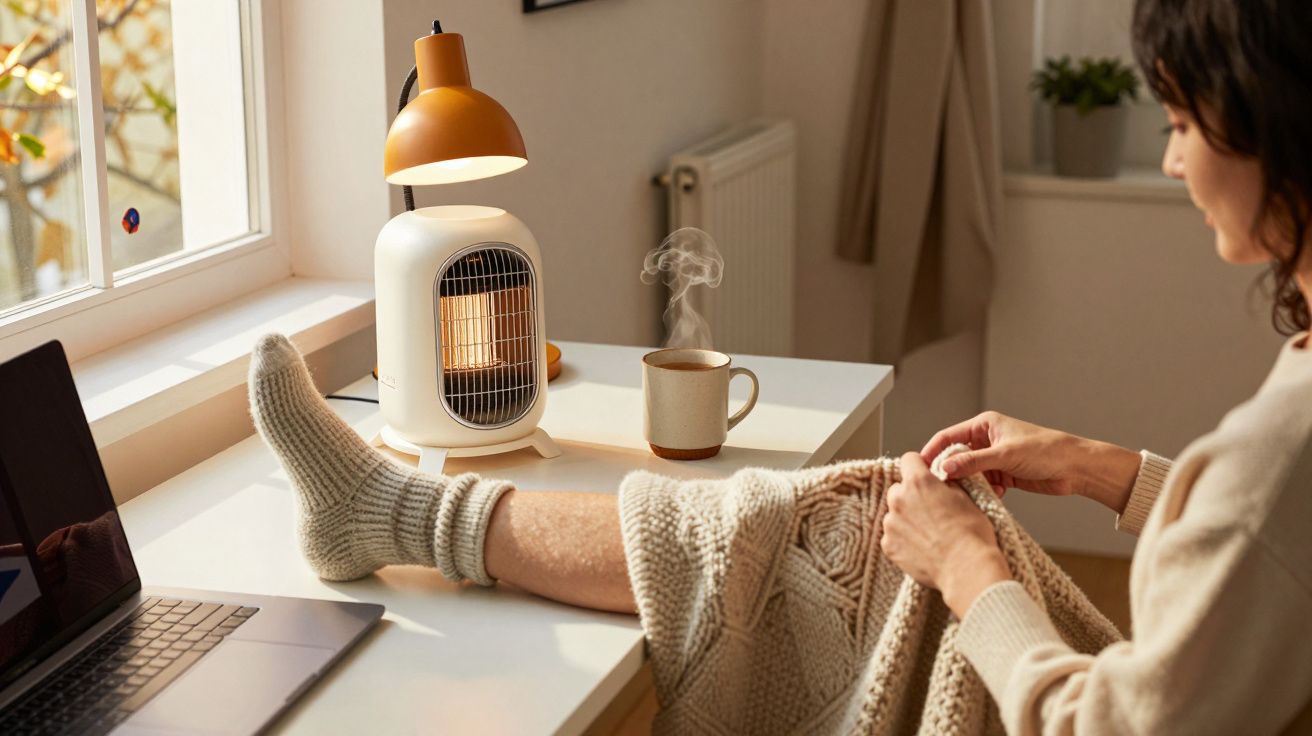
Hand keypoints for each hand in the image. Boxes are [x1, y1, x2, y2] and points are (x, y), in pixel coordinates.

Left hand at [881, 453, 1010, 617]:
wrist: (966, 568)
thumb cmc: (972, 533)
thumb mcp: (967, 498)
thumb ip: (947, 484)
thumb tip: (942, 480)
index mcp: (919, 482)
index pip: (909, 460)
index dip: (919, 466)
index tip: (925, 475)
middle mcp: (899, 499)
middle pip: (899, 489)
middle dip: (911, 495)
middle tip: (931, 510)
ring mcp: (890, 524)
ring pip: (895, 514)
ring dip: (907, 519)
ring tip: (929, 534)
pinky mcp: (888, 545)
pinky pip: (892, 536)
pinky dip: (903, 539)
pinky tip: (923, 548)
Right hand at [919, 411, 1140, 512]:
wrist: (1076, 468)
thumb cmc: (1047, 450)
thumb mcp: (1005, 455)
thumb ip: (972, 462)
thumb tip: (943, 470)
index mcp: (984, 425)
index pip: (948, 437)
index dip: (932, 452)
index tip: (920, 468)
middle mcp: (986, 440)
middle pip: (956, 457)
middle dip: (951, 473)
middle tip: (943, 489)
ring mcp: (994, 459)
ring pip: (969, 474)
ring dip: (970, 485)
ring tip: (970, 495)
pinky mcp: (1004, 475)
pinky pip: (984, 485)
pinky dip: (984, 492)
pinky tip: (992, 497)